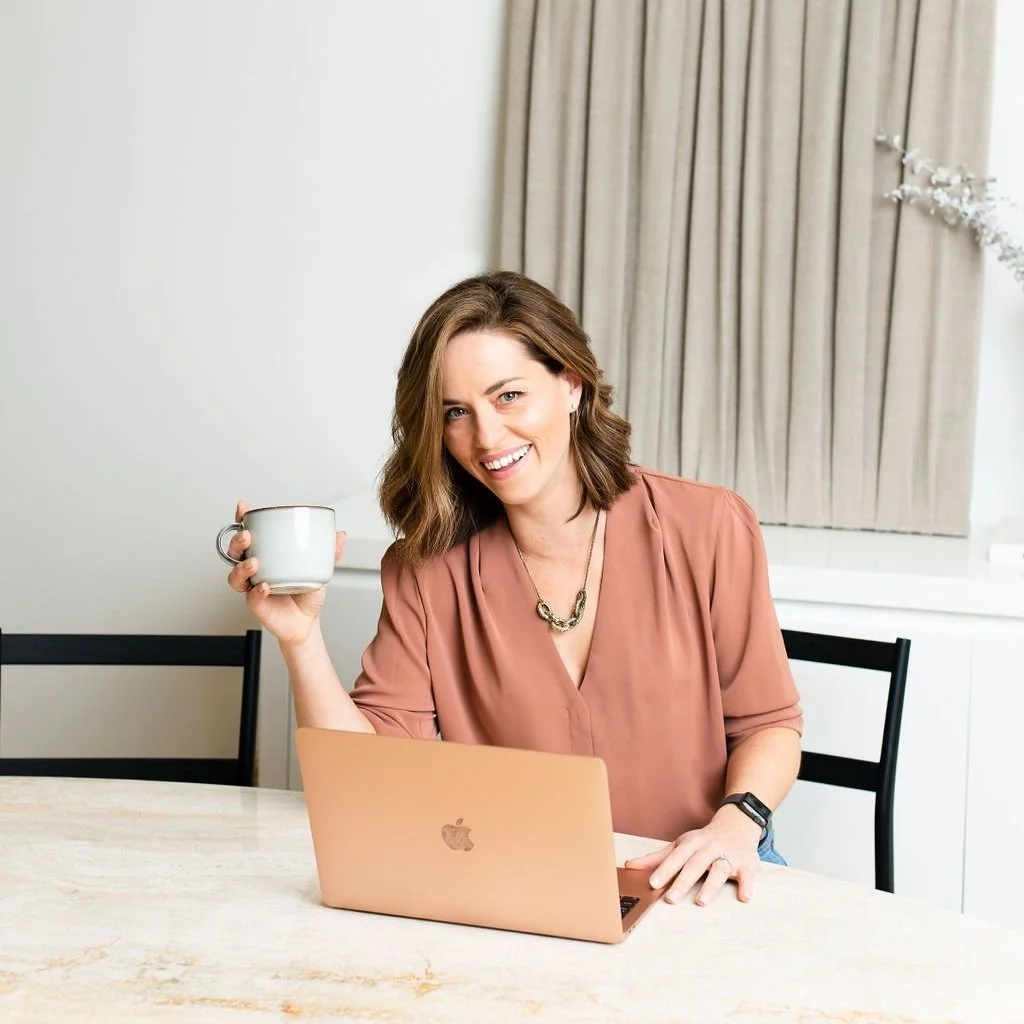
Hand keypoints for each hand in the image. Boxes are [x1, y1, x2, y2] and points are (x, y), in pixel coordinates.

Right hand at [225, 500, 345, 646]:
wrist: (307, 621)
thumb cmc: (306, 593)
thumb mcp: (320, 569)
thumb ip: (329, 552)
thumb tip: (340, 534)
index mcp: (266, 555)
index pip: (249, 534)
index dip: (242, 520)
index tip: (243, 507)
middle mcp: (255, 569)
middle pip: (235, 552)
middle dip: (237, 541)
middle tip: (248, 536)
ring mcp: (252, 586)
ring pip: (235, 575)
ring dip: (241, 567)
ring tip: (254, 563)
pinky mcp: (256, 604)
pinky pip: (251, 596)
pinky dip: (256, 591)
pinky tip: (264, 587)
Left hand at [623, 805, 762, 906]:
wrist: (736, 824)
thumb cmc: (703, 840)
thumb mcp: (680, 845)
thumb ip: (657, 858)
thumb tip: (630, 866)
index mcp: (692, 843)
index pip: (676, 858)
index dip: (664, 870)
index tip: (652, 883)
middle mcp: (709, 848)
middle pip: (695, 865)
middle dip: (683, 881)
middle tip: (671, 899)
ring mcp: (729, 856)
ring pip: (719, 870)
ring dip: (711, 885)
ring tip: (701, 902)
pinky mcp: (747, 864)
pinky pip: (748, 875)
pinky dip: (746, 885)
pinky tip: (743, 897)